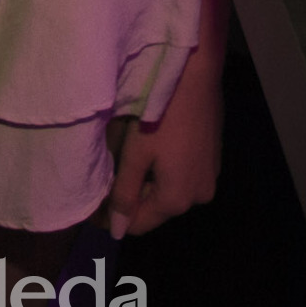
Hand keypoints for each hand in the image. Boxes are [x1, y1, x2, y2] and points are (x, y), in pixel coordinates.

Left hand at [105, 51, 222, 239]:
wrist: (194, 75)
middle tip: (106, 179)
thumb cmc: (158, 113)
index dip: (113, 218)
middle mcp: (198, 196)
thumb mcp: (135, 154)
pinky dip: (164, 169)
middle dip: (131, 197)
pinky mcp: (213, 158)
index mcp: (177, 199)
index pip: (139, 224)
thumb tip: (116, 231)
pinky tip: (152, 148)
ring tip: (126, 160)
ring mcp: (210, 177)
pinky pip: (182, 175)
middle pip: (156, 207)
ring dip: (148, 181)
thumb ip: (124, 193)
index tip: (92, 209)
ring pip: (169, 190)